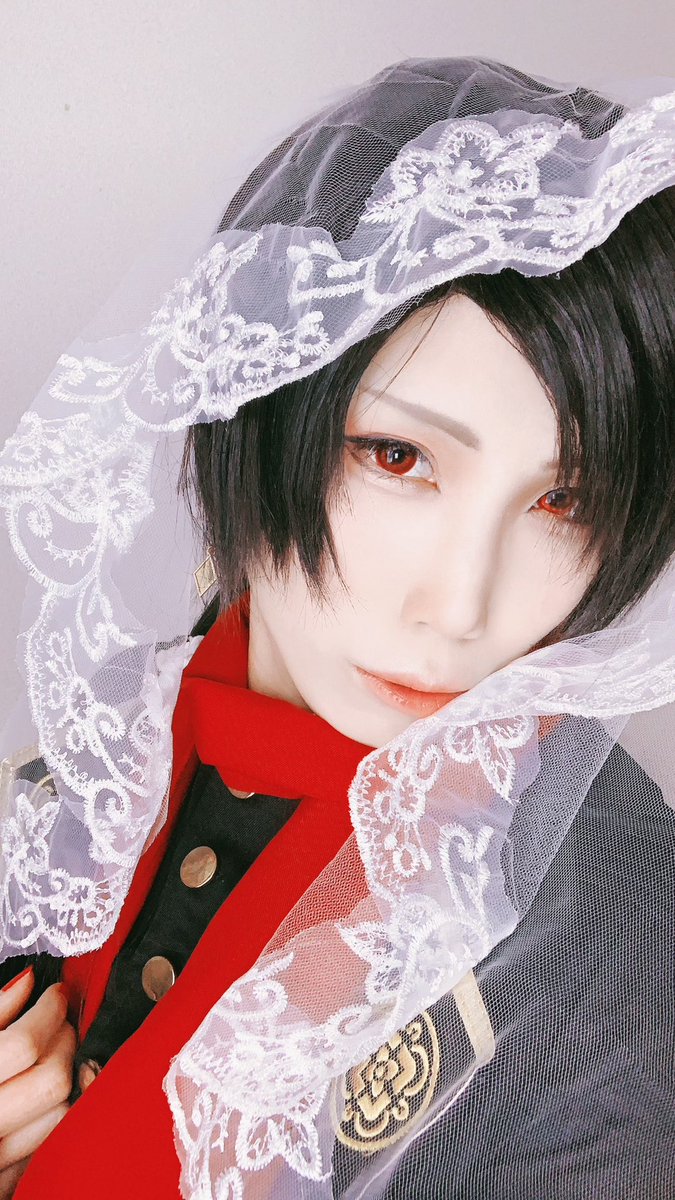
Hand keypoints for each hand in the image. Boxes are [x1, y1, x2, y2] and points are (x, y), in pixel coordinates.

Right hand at [0, 967, 76, 1197]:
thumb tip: (27, 983)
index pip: (25, 1045)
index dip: (48, 1011)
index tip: (53, 994)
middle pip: (51, 1080)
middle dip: (64, 1041)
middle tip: (56, 1021)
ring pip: (59, 1114)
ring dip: (65, 1077)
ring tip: (50, 1054)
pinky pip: (44, 1146)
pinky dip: (49, 1115)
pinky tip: (35, 1095)